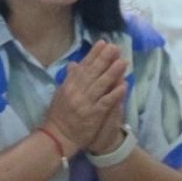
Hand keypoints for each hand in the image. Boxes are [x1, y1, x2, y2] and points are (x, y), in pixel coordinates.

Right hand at [38, 43, 127, 158]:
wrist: (57, 137)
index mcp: (68, 85)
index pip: (83, 67)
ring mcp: (85, 103)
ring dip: (112, 73)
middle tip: (115, 47)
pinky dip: (114, 94)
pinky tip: (123, 86)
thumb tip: (74, 64)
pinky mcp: (93, 114)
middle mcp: (76, 92)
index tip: (103, 43)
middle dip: (104, 59)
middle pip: (92, 73)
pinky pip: (105, 102)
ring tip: (123, 62)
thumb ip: (69, 79)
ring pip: (100, 85)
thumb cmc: (58, 115)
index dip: (93, 54)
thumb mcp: (60, 94)